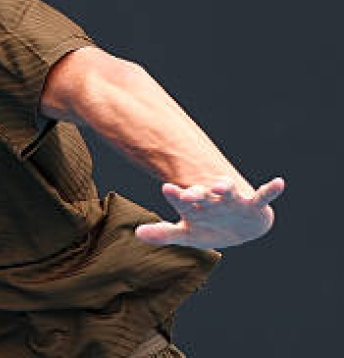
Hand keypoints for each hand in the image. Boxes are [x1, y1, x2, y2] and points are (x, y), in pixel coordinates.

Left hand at [135, 176, 285, 247]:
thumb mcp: (187, 235)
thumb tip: (137, 233)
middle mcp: (211, 200)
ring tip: (219, 185)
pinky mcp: (253, 206)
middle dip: (196, 193)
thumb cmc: (208, 228)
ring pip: (227, 190)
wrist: (239, 228)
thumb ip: (164, 233)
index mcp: (194, 206)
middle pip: (202, 193)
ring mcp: (232, 201)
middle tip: (189, 194)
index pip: (181, 199)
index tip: (167, 187)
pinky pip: (262, 196)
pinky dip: (270, 190)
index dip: (175, 195)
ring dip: (224, 187)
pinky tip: (279, 182)